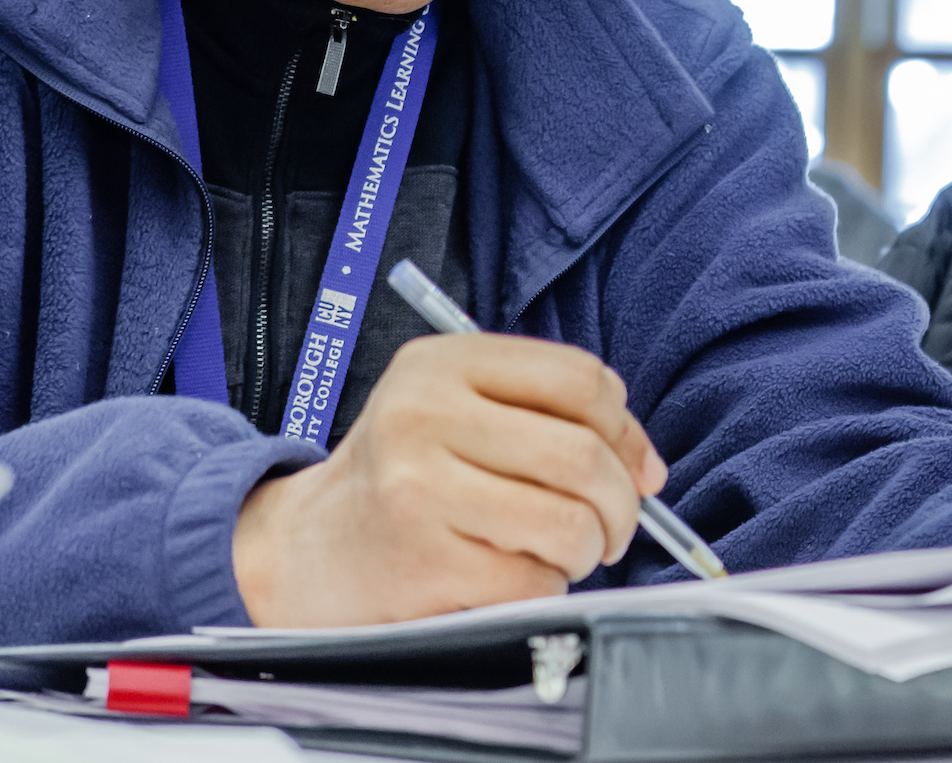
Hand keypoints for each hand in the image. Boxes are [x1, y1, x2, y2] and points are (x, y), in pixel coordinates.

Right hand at [233, 333, 663, 626]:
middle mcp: (424, 415)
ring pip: (568, 521)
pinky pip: (533, 581)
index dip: (622, 428)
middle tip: (612, 528)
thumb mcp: (462, 417)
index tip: (623, 463)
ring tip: (562, 552)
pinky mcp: (422, 562)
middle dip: (620, 504)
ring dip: (585, 548)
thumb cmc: (404, 479)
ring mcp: (419, 489)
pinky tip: (512, 579)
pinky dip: (545, 588)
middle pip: (582, 455)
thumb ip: (557, 423)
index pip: (581, 380)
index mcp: (443, 364)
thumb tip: (648, 470)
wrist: (303, 552)